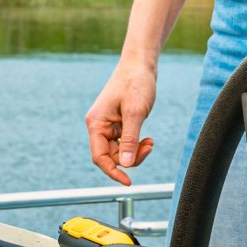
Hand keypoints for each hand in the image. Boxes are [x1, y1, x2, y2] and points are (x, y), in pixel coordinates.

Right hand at [84, 62, 157, 184]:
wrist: (140, 64)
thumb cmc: (136, 83)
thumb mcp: (136, 112)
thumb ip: (130, 139)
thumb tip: (127, 164)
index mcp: (96, 123)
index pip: (99, 157)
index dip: (113, 171)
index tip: (128, 182)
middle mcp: (99, 126)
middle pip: (111, 156)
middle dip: (131, 157)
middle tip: (149, 146)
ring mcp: (108, 125)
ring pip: (120, 151)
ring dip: (135, 151)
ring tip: (150, 142)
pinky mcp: (118, 123)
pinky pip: (125, 142)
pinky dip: (136, 143)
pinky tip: (148, 139)